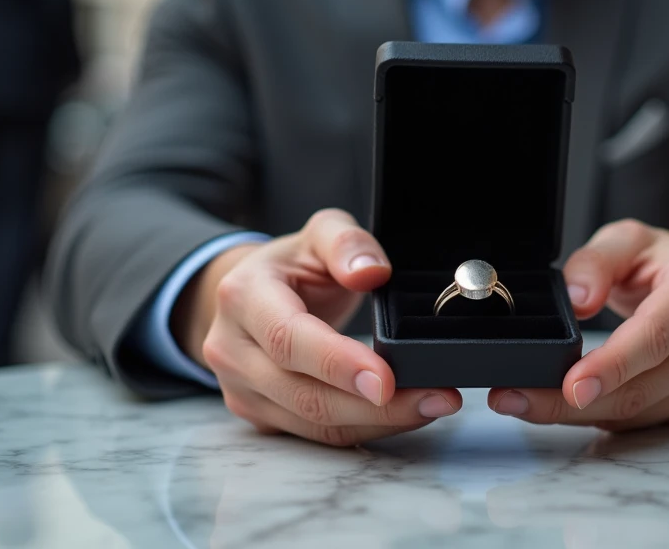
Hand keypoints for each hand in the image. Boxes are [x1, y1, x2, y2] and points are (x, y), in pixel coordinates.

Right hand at [173, 209, 461, 445]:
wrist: (249, 295)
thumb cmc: (291, 266)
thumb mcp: (319, 234)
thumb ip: (346, 243)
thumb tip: (372, 271)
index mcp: (243, 297)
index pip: (288, 339)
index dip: (338, 363)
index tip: (386, 379)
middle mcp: (232, 350)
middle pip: (305, 394)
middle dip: (376, 405)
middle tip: (436, 396)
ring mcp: (242, 390)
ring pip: (314, 424)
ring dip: (378, 422)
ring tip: (431, 404)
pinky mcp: (260, 416)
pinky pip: (316, 435)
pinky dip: (364, 428)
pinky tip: (403, 415)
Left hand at [488, 220, 668, 430]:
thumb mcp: (633, 239)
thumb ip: (597, 260)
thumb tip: (577, 297)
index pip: (654, 337)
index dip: (611, 366)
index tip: (571, 386)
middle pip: (639, 388)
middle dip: (570, 402)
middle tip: (516, 398)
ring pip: (636, 412)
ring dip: (576, 415)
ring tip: (524, 401)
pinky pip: (641, 419)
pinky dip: (599, 415)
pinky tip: (564, 406)